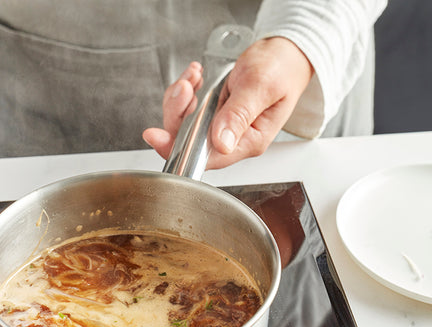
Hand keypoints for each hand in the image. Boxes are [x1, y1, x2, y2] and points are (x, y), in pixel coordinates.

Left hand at [143, 37, 312, 169]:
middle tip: (184, 89)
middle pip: (189, 141)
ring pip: (185, 124)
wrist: (285, 53)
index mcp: (248, 141)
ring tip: (193, 78)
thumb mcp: (262, 86)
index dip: (178, 149)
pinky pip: (189, 109)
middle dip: (178, 114)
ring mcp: (222, 126)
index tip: (156, 136)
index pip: (207, 157)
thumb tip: (221, 142)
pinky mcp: (215, 113)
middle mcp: (233, 139)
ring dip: (181, 99)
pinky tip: (195, 78)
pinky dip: (186, 92)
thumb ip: (240, 114)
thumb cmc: (282, 69)